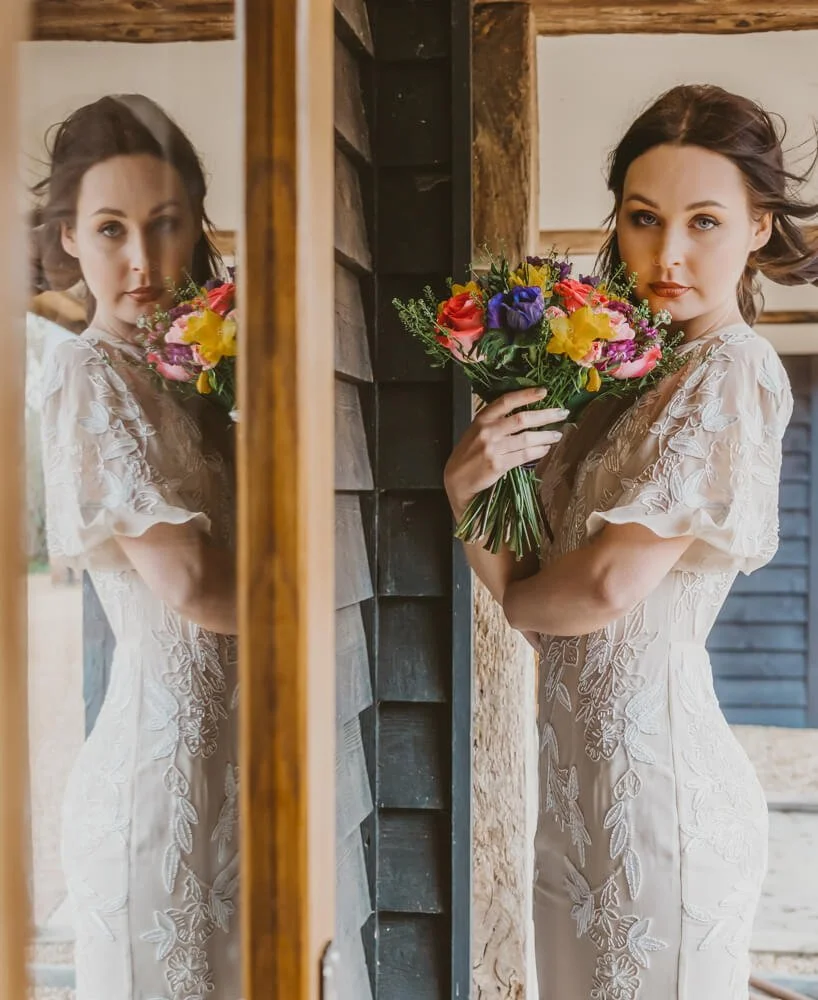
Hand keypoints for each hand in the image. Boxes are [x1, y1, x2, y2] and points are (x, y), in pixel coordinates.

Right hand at [443, 387, 568, 519]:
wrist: (457, 480)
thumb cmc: (468, 453)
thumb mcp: (476, 431)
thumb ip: (496, 421)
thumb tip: (526, 414)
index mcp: (482, 419)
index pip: (506, 401)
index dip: (526, 395)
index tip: (544, 391)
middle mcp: (488, 431)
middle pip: (522, 419)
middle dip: (546, 415)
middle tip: (562, 413)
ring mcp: (493, 449)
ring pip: (527, 438)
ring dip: (546, 436)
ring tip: (557, 435)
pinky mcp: (499, 465)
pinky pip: (524, 455)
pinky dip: (538, 451)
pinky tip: (545, 449)